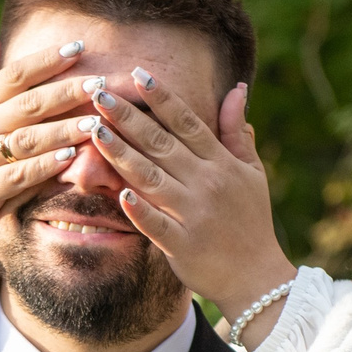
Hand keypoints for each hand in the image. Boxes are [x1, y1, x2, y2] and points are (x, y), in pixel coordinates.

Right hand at [0, 26, 100, 290]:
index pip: (14, 74)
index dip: (46, 60)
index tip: (78, 47)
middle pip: (27, 104)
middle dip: (64, 92)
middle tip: (99, 82)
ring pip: (26, 140)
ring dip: (62, 131)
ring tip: (94, 122)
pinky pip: (19, 176)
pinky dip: (44, 167)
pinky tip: (70, 158)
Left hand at [87, 73, 298, 344]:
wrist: (258, 277)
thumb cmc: (251, 221)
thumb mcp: (252, 172)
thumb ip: (238, 132)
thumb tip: (237, 89)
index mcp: (222, 163)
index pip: (187, 123)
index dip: (162, 97)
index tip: (137, 74)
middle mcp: (207, 183)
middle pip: (161, 143)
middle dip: (128, 116)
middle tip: (97, 92)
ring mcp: (194, 214)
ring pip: (152, 177)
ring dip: (121, 153)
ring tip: (94, 130)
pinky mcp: (183, 244)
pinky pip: (157, 224)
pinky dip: (140, 209)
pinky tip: (120, 191)